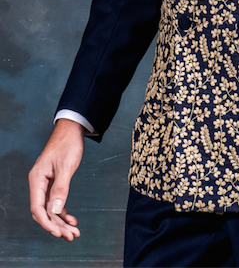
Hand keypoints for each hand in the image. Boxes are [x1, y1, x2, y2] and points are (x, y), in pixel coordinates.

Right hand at [28, 118, 84, 240]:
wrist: (72, 128)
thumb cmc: (67, 143)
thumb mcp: (66, 167)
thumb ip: (61, 189)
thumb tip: (55, 211)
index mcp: (37, 179)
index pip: (38, 208)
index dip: (47, 222)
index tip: (58, 233)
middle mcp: (38, 183)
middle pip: (44, 211)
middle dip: (57, 225)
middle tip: (72, 236)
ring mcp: (46, 183)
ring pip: (51, 209)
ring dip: (62, 221)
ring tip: (74, 232)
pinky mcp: (54, 182)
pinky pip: (56, 201)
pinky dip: (64, 211)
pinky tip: (73, 219)